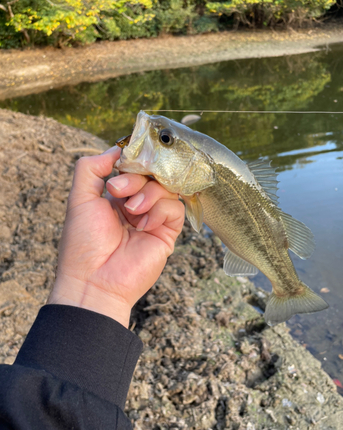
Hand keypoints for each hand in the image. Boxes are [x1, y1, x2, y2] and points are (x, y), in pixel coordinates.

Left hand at [49, 146, 184, 327]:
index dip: (131, 163)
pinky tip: (143, 225)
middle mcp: (137, 206)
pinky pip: (175, 209)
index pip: (134, 169)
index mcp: (117, 198)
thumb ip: (90, 168)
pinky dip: (159, 211)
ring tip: (130, 211)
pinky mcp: (167, 234)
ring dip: (147, 194)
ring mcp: (153, 220)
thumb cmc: (83, 243)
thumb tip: (115, 149)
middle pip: (151, 175)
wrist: (94, 280)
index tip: (122, 165)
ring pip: (166, 189)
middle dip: (135, 178)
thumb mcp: (79, 198)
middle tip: (116, 191)